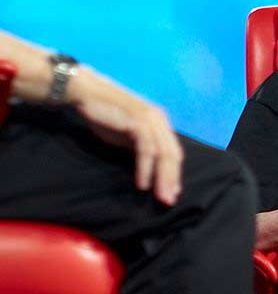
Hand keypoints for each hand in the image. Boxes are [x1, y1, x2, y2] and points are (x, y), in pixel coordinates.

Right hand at [70, 70, 183, 205]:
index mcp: (160, 123)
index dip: (174, 173)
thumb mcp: (126, 136)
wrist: (86, 93)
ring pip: (163, 154)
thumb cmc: (105, 114)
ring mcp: (150, 119)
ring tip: (160, 197)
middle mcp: (160, 120)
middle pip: (172, 155)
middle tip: (169, 201)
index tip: (173, 193)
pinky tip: (143, 183)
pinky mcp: (138, 121)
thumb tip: (150, 170)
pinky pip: (146, 150)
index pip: (173, 152)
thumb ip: (140, 148)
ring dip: (162, 178)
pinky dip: (146, 168)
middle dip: (172, 180)